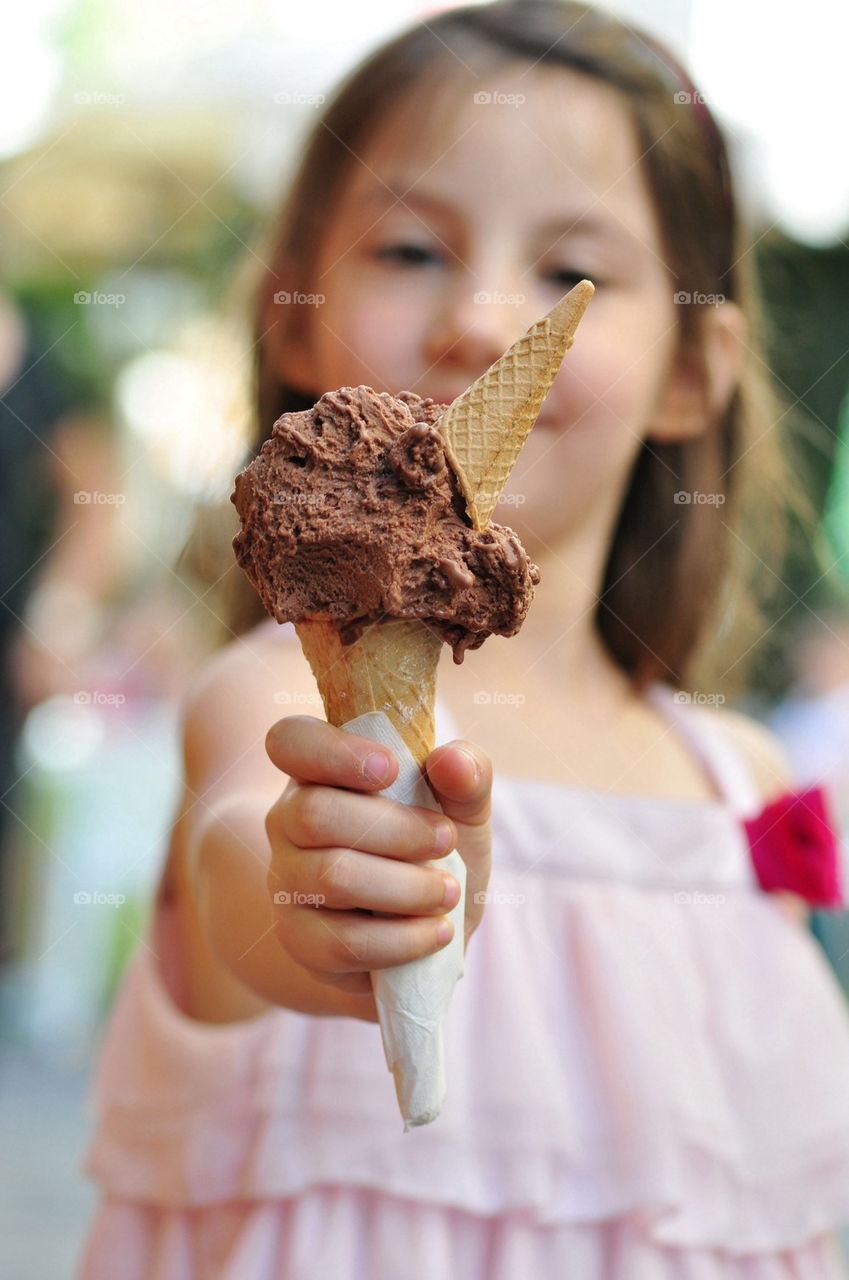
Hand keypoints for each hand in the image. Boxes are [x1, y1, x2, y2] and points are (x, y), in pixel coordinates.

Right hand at [265, 716, 491, 997]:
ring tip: (448, 893)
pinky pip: (341, 941)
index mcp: (321, 771)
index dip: (331, 752)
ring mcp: (287, 881)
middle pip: (315, 814)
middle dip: (396, 829)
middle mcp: (289, 821)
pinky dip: (401, 939)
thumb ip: (467, 773)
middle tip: (445, 840)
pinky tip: (436, 931)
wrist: (427, 932)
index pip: (289, 741)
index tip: (391, 769)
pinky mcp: (299, 940)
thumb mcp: (465, 807)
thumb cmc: (436, 851)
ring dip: (407, 887)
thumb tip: (452, 762)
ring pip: (332, 877)